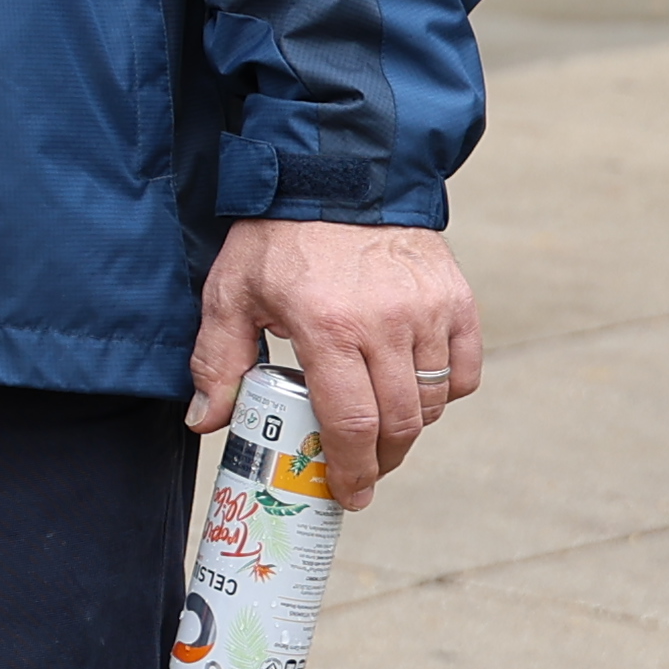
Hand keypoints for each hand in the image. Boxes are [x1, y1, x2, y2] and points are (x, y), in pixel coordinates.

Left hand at [192, 219, 481, 503]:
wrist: (336, 173)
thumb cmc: (277, 237)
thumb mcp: (230, 292)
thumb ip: (216, 360)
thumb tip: (204, 422)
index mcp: (327, 326)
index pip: (351, 421)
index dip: (353, 469)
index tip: (350, 495)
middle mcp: (386, 323)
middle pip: (400, 423)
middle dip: (381, 459)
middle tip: (362, 472)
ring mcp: (428, 312)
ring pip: (434, 402)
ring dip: (410, 427)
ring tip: (379, 428)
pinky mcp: (457, 300)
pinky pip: (464, 371)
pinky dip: (446, 392)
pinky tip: (413, 390)